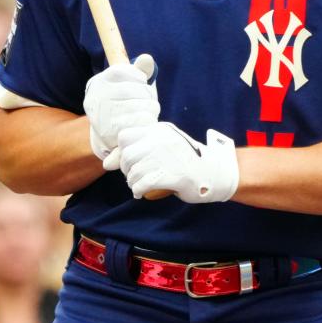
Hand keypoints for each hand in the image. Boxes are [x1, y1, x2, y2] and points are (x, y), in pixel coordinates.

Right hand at [83, 54, 158, 165]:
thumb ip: (140, 70)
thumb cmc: (126, 104)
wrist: (112, 136)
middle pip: (129, 90)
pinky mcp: (108, 133)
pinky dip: (147, 121)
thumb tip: (147, 58)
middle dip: (147, 95)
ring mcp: (99, 116)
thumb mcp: (131, 84)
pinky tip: (147, 122)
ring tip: (152, 112)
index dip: (138, 77)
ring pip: (135, 107)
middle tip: (152, 103)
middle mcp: (94, 98)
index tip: (143, 84)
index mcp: (98, 83)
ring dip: (151, 109)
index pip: (120, 71)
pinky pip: (136, 123)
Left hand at [112, 122, 238, 203]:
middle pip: (127, 156)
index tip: (131, 161)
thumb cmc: (185, 160)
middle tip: (136, 175)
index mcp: (159, 130)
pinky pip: (142, 184)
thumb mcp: (163, 147)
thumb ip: (137, 150)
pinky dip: (138, 190)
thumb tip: (106, 163)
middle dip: (127, 170)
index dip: (122, 151)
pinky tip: (141, 192)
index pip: (125, 136)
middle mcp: (162, 140)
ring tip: (140, 184)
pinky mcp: (173, 175)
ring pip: (133, 172)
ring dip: (132, 182)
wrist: (214, 172)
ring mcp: (167, 157)